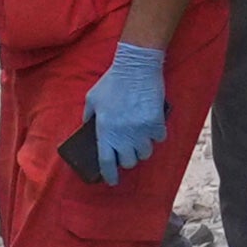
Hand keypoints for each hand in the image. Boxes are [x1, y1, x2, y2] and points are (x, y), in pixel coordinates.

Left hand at [77, 37, 169, 182]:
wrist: (136, 67)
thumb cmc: (112, 82)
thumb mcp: (92, 98)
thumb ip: (88, 116)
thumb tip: (86, 128)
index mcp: (105, 130)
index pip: (107, 162)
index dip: (109, 174)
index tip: (112, 180)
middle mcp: (123, 135)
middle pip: (129, 162)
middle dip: (127, 159)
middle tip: (127, 151)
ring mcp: (141, 130)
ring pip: (146, 153)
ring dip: (142, 149)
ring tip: (139, 139)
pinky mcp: (156, 123)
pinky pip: (159, 139)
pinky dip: (156, 135)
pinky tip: (152, 127)